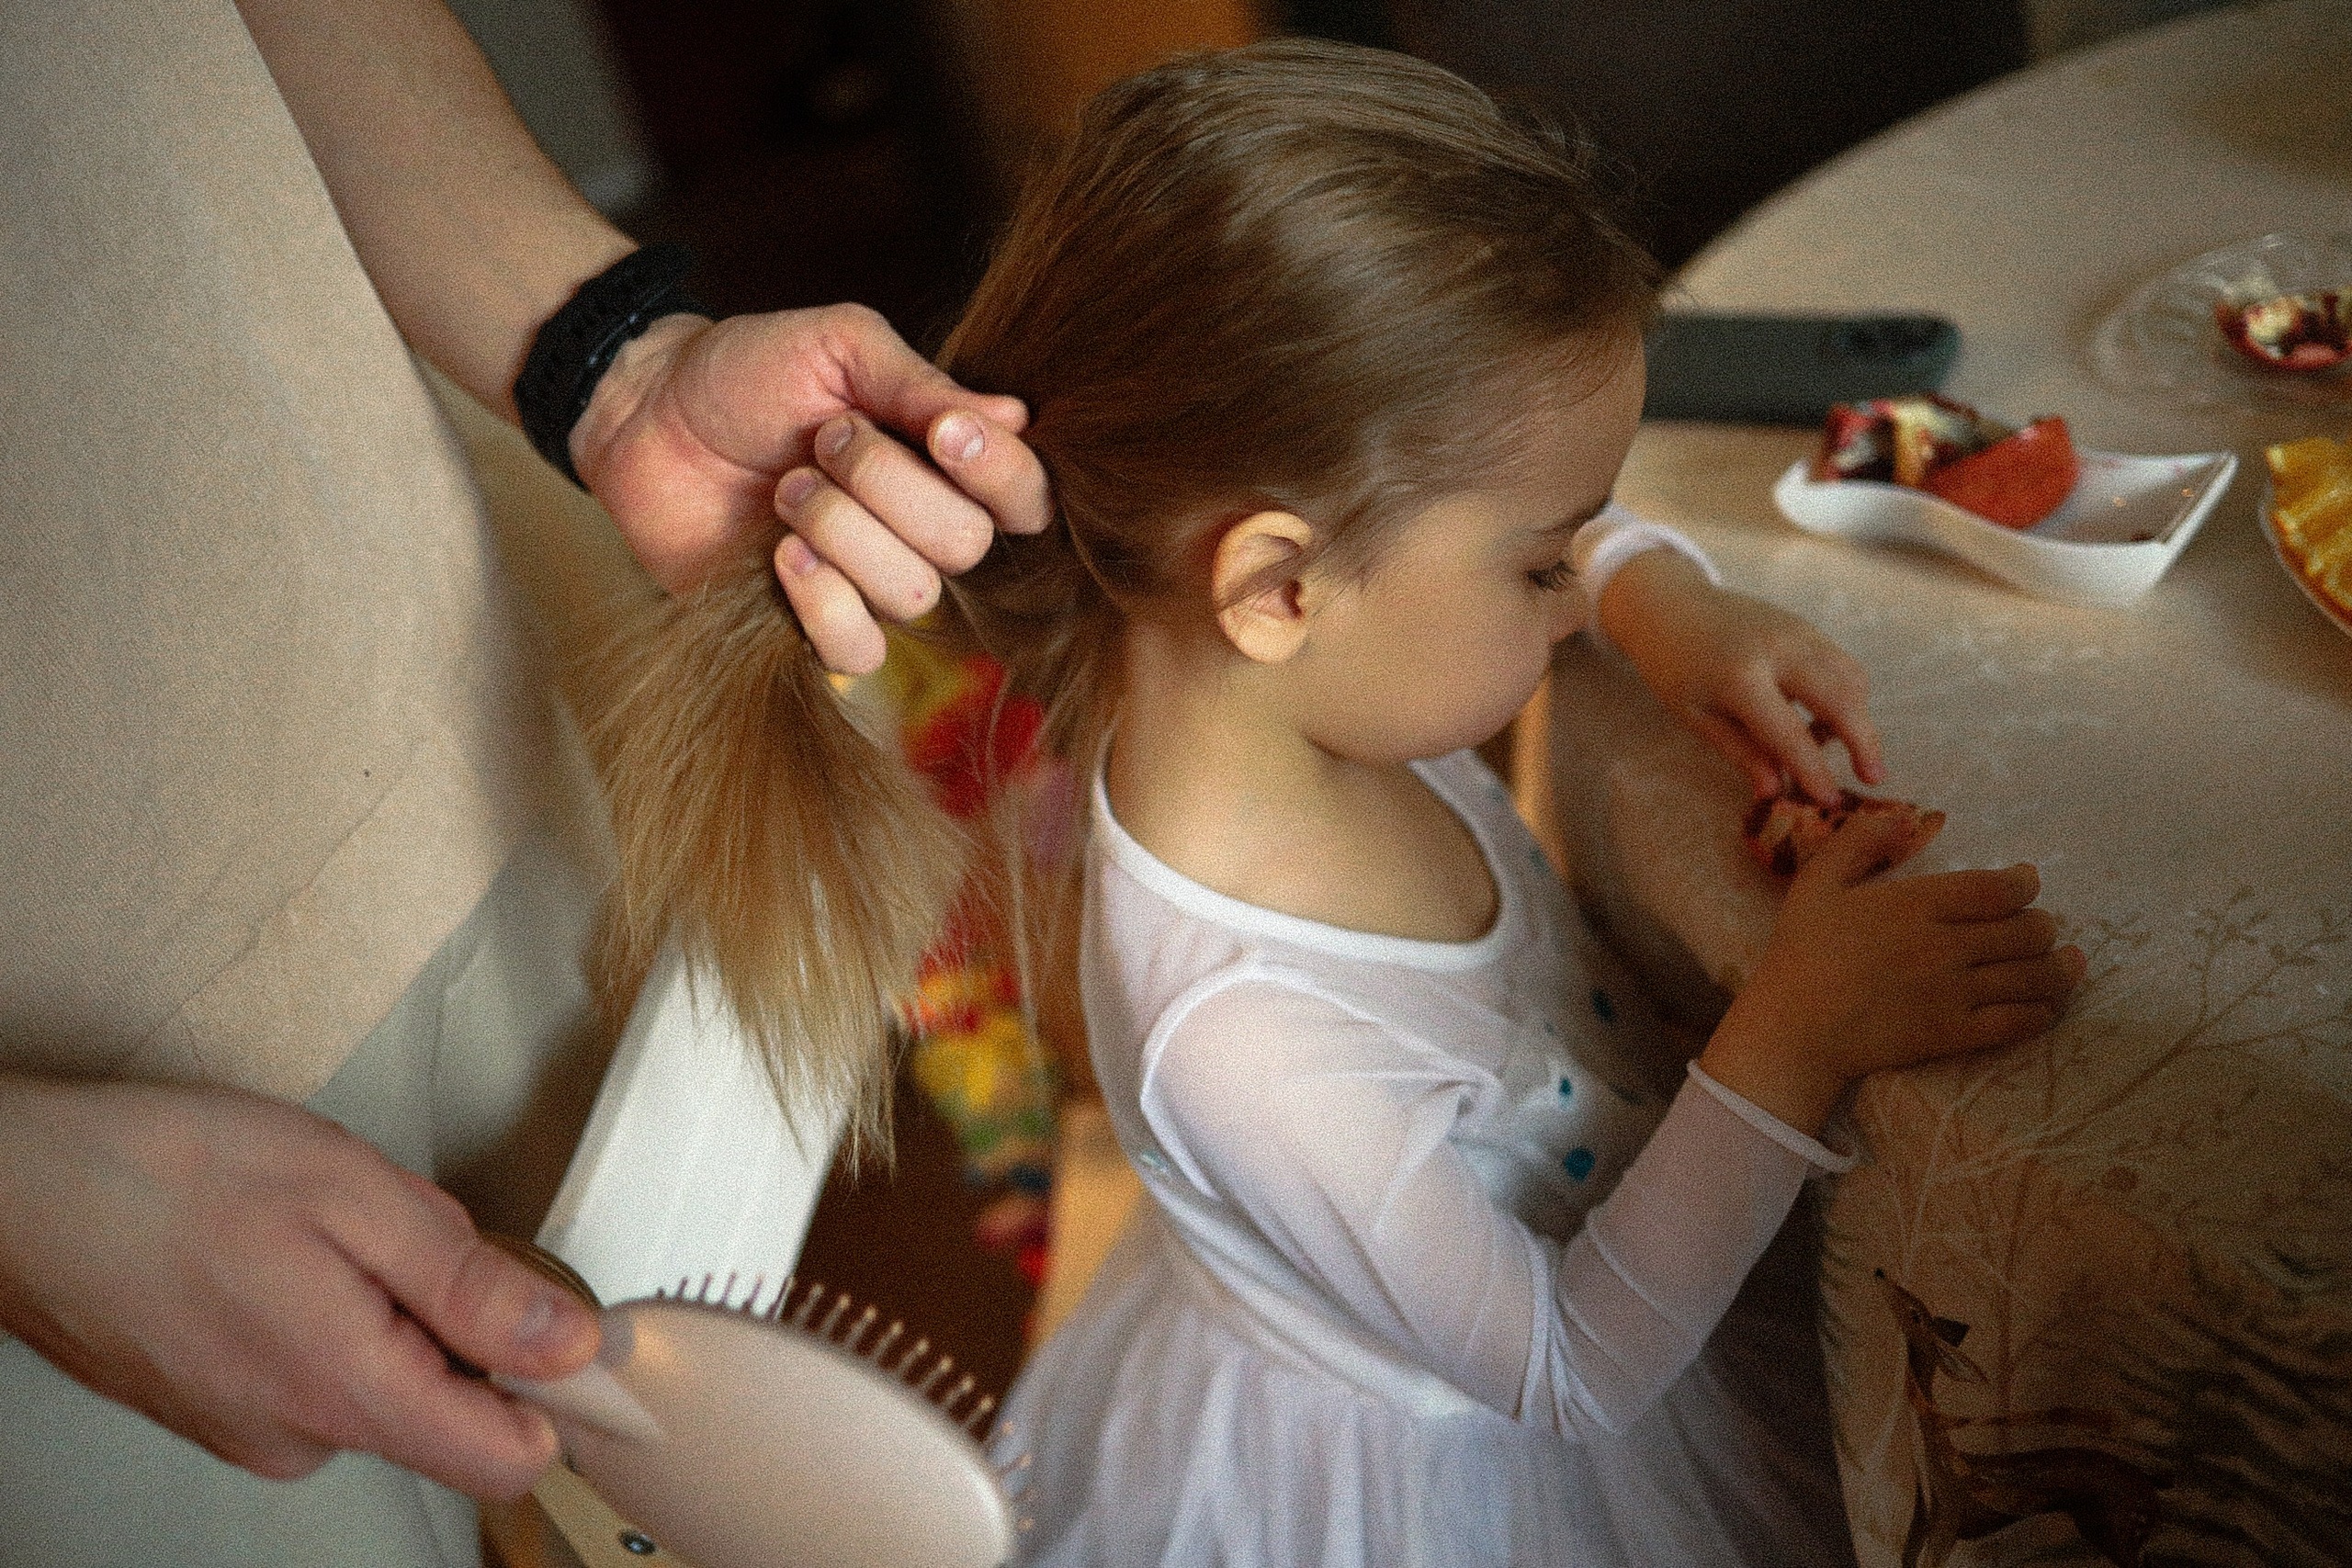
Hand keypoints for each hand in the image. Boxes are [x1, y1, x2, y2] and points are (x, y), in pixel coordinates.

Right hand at [0, 1075, 599, 1498]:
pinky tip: (282, 1250)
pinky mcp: (227, 1409)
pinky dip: (336, 1308)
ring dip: (390, 1301)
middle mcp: (303, 1436)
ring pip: (392, 1375)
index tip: (568, 1318)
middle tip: (394, 1227)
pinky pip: (329, 1369)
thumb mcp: (351, 1194)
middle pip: (455, 1405)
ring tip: (318, 1229)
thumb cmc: (157, 1176)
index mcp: (348, 1392)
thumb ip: (471, 1280)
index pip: (511, 1458)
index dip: (561, 1389)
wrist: (13, 1190)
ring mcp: (258, 1430)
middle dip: (457, 1311)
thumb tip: (567, 1340)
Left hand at [571, 303, 1053, 674]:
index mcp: (945, 462)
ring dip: (840, 530)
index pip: (1025, 496)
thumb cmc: (747, 372)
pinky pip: (859, 652)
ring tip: (785, 489)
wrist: (646, 415)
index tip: (942, 431)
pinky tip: (780, 555)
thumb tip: (1015, 418)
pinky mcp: (816, 631)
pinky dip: (822, 600)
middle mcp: (923, 530)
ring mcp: (872, 585)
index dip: (998, 473)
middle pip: (966, 544)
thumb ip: (922, 384)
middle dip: (886, 485)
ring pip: (912, 592)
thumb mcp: (839, 347)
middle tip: (822, 441)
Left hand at [1598, 550, 1883, 802]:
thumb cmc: (1676, 667)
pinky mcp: (1808, 627)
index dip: (1813, 771)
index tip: (1830, 802)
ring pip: (1851, 678)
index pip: (1789, 734)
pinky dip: (1846, 696)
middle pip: (1842, 697)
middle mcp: (1779, 649)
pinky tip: (1818, 718)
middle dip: (1865, 741)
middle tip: (1872, 778)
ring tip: (1825, 745)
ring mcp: (1799, 632)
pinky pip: (1842, 664)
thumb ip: (1741, 753)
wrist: (1671, 605)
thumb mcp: (1696, 717)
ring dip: (1856, 718)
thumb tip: (1775, 793)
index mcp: (1740, 678)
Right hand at [1698, 811, 2085, 1134]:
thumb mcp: (1816, 884)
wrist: (1793, 1030)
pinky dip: (2042, 1012)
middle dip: (2044, 926)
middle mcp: (1945, 946)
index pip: (1999, 889)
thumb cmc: (1801, 954)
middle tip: (2041, 927)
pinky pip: (2019, 1022)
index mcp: (1917, 904)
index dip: (2026, 884)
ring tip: (2066, 963)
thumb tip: (1900, 818)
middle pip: (2027, 931)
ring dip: (2059, 969)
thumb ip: (1858, 843)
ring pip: (2033, 977)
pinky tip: (2044, 1006)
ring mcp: (1954, 993)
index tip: (2027, 882)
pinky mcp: (1954, 1034)